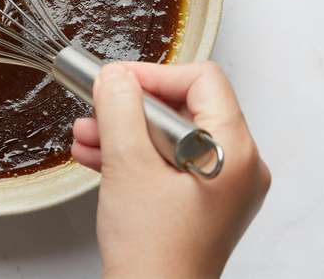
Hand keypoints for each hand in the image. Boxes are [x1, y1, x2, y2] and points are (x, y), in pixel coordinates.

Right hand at [72, 62, 269, 278]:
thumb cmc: (153, 249)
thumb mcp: (127, 164)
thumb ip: (119, 108)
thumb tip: (115, 76)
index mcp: (233, 153)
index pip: (202, 80)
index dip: (154, 74)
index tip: (116, 81)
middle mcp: (237, 167)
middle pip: (183, 107)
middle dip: (130, 106)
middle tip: (96, 106)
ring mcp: (220, 187)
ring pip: (169, 135)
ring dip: (124, 130)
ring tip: (86, 134)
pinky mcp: (200, 202)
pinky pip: (167, 161)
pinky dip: (133, 154)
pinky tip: (95, 155)